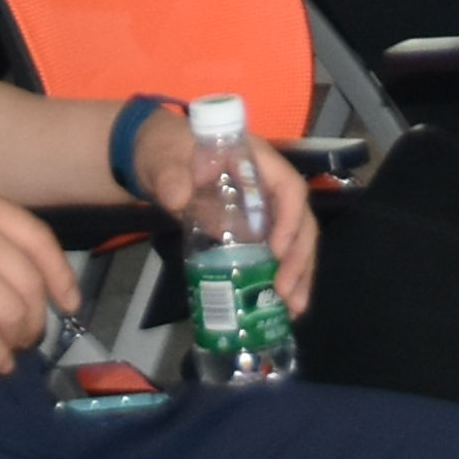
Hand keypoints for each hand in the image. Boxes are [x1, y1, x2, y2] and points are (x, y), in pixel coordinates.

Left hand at [109, 110, 325, 315]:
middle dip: (298, 257)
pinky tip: (282, 304)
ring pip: (295, 239)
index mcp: (254, 159)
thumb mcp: (163, 159)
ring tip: (294, 308)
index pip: (288, 186)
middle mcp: (268, 183)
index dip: (289, 218)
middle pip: (299, 219)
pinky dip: (283, 276)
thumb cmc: (166, 151)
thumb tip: (179, 198)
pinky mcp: (255, 228)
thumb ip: (170, 176)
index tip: (277, 250)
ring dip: (299, 273)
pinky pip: (278, 251)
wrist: (158, 159)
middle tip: (287, 292)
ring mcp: (264, 207)